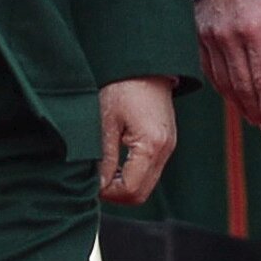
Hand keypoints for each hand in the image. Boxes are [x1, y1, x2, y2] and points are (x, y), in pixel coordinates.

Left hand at [97, 78, 177, 204]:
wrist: (145, 66)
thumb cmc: (123, 87)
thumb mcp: (106, 123)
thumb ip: (104, 158)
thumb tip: (98, 186)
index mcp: (151, 146)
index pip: (131, 190)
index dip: (108, 193)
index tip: (92, 183)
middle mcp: (165, 150)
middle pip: (142, 194)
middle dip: (117, 193)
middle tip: (97, 181)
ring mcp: (168, 148)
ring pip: (147, 185)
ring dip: (125, 184)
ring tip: (106, 170)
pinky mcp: (166, 143)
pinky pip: (150, 171)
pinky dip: (133, 174)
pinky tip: (118, 162)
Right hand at [192, 0, 260, 133]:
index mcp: (254, 29)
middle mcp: (228, 38)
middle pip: (242, 86)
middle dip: (256, 110)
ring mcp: (209, 39)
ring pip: (224, 81)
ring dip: (238, 104)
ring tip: (252, 117)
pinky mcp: (198, 37)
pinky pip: (208, 70)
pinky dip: (221, 87)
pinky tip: (231, 96)